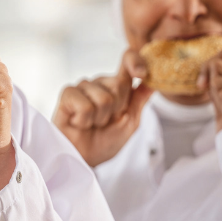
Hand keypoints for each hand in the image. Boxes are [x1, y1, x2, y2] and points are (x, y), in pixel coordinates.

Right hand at [53, 50, 153, 166]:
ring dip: (100, 119)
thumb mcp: (130, 122)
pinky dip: (85, 121)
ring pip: (103, 98)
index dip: (135, 61)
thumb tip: (154, 81)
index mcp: (116, 86)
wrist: (84, 159)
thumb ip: (139, 99)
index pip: (128, 62)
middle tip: (105, 121)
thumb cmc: (105, 142)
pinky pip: (85, 105)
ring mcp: (82, 87)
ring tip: (91, 124)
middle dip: (116, 109)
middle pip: (119, 84)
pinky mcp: (68, 94)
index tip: (142, 73)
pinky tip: (78, 123)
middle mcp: (99, 82)